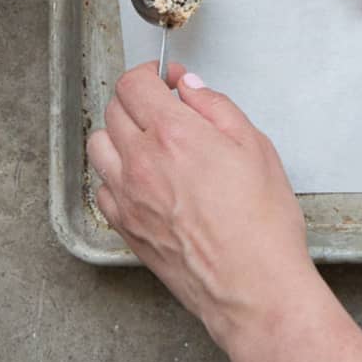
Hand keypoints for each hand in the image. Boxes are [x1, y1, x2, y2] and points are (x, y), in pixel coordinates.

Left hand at [87, 62, 316, 349]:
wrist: (253, 288)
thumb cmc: (262, 223)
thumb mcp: (255, 146)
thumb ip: (216, 107)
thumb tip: (190, 87)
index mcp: (173, 134)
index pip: (133, 83)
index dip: (150, 73)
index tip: (169, 81)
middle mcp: (141, 161)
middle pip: (113, 109)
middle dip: (138, 100)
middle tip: (166, 109)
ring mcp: (127, 197)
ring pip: (98, 145)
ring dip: (119, 134)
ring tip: (150, 142)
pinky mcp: (125, 227)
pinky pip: (103, 187)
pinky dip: (115, 174)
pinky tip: (143, 179)